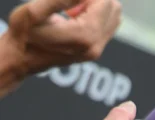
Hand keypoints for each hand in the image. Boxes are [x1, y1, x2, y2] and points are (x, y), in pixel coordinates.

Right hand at [4, 0, 120, 78]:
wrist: (21, 60)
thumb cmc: (23, 34)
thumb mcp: (33, 12)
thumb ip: (60, 0)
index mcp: (84, 35)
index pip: (105, 2)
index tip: (67, 0)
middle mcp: (96, 45)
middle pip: (113, 8)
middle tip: (69, 3)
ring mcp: (97, 50)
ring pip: (114, 16)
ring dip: (95, 6)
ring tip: (70, 9)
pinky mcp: (96, 51)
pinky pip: (108, 25)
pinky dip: (95, 15)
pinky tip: (73, 16)